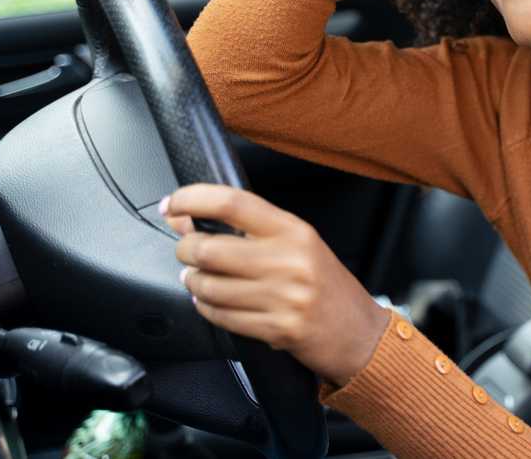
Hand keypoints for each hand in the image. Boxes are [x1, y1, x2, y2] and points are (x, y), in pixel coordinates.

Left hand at [162, 184, 390, 386]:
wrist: (358, 332)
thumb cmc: (325, 284)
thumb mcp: (295, 244)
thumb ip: (245, 229)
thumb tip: (184, 216)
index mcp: (293, 230)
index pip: (232, 203)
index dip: (193, 199)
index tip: (172, 203)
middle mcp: (289, 260)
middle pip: (210, 248)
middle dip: (185, 249)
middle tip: (185, 250)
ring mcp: (283, 297)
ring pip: (209, 286)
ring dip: (193, 282)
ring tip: (198, 278)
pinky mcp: (276, 329)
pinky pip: (220, 316)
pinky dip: (206, 308)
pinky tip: (210, 302)